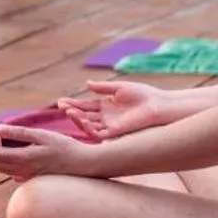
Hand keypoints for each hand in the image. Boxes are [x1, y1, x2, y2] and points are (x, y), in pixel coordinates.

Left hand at [0, 126, 92, 181]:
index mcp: (25, 159)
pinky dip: (6, 161)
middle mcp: (24, 171)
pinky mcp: (34, 178)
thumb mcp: (43, 135)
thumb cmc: (66, 147)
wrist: (85, 165)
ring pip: (3, 169)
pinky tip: (11, 150)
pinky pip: (12, 172)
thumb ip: (20, 133)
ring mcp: (29, 177)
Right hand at [54, 81, 169, 140]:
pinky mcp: (115, 132)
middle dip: (72, 111)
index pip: (85, 106)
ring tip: (69, 112)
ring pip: (88, 125)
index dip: (73, 104)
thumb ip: (103, 87)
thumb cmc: (143, 95)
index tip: (60, 101)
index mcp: (106, 106)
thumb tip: (86, 84)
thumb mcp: (119, 88)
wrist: (157, 105)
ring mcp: (109, 125)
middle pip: (84, 115)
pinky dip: (89, 128)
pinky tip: (83, 120)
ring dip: (78, 120)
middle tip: (62, 106)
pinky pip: (98, 133)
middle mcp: (105, 117)